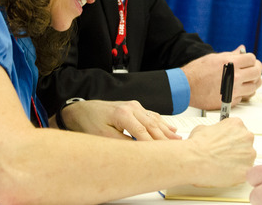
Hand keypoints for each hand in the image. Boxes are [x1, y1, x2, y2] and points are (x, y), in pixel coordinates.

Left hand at [58, 100, 180, 140]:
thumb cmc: (89, 122)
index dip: (154, 145)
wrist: (82, 110)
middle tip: (177, 150)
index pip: (143, 132)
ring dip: (166, 131)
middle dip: (165, 139)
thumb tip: (138, 150)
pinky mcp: (135, 108)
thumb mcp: (103, 135)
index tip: (163, 155)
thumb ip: (122, 142)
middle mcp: (132, 107)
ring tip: (179, 141)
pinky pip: (152, 116)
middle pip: (152, 125)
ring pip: (154, 120)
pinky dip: (162, 123)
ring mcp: (134, 106)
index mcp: (123, 113)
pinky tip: (171, 129)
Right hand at [182, 45, 261, 109]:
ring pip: (253, 87)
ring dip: (253, 83)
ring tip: (248, 80)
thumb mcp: (214, 58)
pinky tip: (237, 89)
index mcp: (230, 63)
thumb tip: (241, 50)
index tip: (250, 61)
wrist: (186, 87)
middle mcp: (234, 76)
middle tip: (253, 70)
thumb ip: (231, 55)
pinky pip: (243, 97)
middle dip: (256, 69)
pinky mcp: (229, 101)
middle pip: (256, 72)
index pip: (251, 59)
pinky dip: (242, 93)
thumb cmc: (196, 72)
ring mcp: (233, 90)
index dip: (251, 59)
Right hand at [187, 117, 255, 186]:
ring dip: (237, 161)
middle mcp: (246, 137)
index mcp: (236, 124)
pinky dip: (237, 174)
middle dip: (236, 149)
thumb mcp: (203, 128)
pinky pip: (245, 172)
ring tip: (223, 164)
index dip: (231, 137)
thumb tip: (212, 134)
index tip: (226, 142)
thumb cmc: (197, 146)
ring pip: (246, 158)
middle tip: (223, 154)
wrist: (194, 160)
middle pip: (245, 143)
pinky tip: (226, 173)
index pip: (239, 130)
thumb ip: (214, 130)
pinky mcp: (246, 171)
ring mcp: (248, 155)